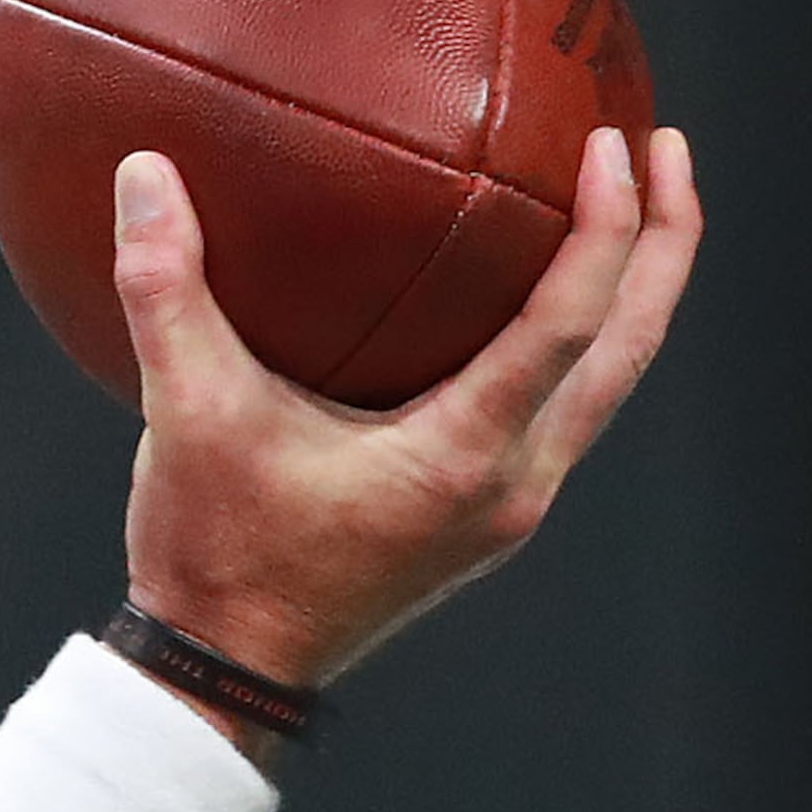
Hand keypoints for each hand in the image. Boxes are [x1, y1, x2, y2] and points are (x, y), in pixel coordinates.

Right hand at [113, 124, 700, 693]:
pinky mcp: (484, 510)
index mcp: (464, 454)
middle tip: (666, 147)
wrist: (226, 668)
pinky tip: (533, 294)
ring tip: (631, 208)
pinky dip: (576, 335)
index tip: (611, 143)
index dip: (607, 227)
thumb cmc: (216, 555)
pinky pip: (562, 403)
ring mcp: (509, 501)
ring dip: (632, 291)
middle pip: (632, 346)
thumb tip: (145, 173)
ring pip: (611, 379)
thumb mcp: (187, 415)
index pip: (571, 322)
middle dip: (665, 243)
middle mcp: (513, 479)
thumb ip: (166, 290)